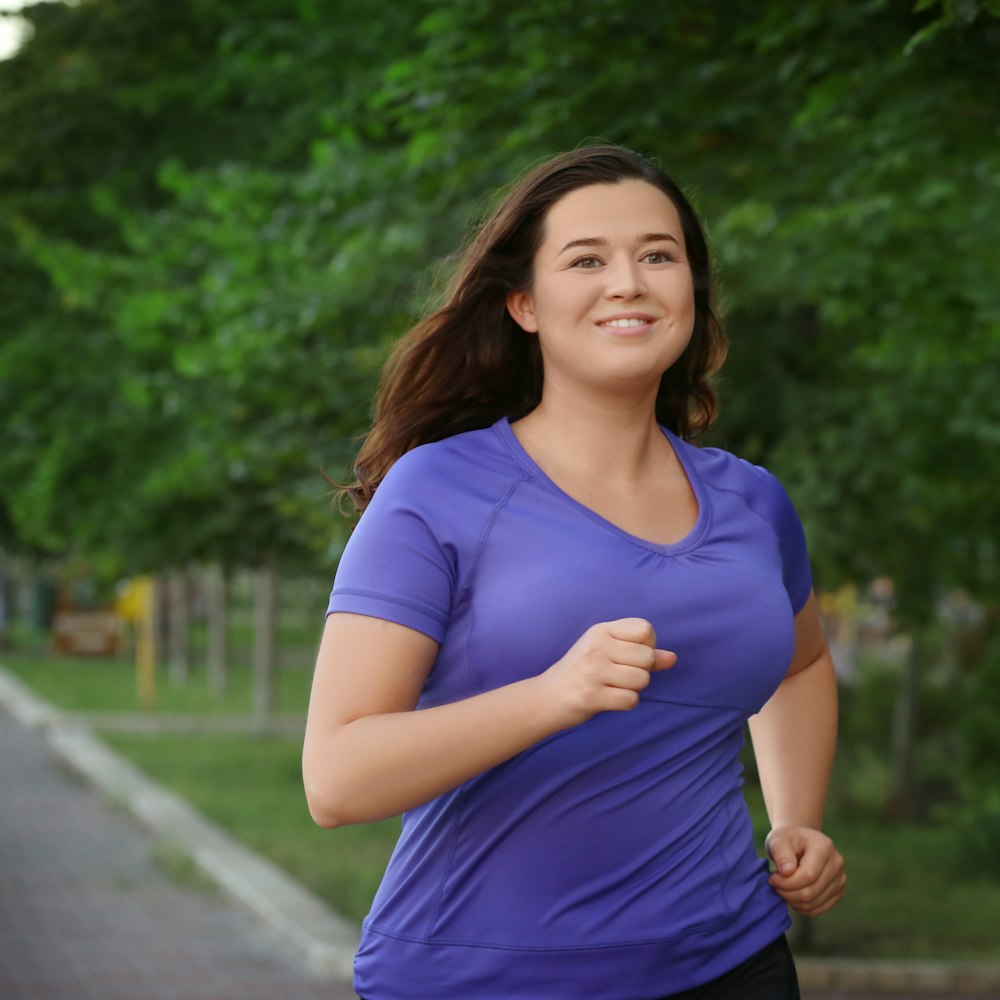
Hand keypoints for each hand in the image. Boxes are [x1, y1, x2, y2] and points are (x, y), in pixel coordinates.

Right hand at [542, 618, 675, 728]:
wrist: (548, 697)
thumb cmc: (583, 672)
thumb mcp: (608, 653)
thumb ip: (641, 653)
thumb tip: (672, 658)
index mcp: (601, 631)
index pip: (645, 629)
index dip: (647, 645)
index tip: (632, 655)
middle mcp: (597, 646)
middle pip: (647, 656)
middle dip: (642, 671)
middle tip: (620, 675)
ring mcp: (593, 670)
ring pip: (642, 679)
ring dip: (634, 688)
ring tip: (613, 686)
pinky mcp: (592, 695)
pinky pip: (631, 699)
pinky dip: (625, 703)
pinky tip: (609, 699)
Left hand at [765, 825, 845, 916]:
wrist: (799, 841)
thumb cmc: (787, 840)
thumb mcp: (777, 839)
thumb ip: (780, 853)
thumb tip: (787, 871)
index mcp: (824, 846)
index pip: (808, 875)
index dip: (787, 882)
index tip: (772, 878)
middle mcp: (836, 863)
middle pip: (812, 891)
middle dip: (788, 893)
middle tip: (775, 885)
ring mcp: (840, 879)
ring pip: (814, 903)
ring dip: (793, 900)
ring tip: (782, 888)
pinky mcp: (838, 892)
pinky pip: (818, 909)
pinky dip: (801, 907)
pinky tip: (791, 895)